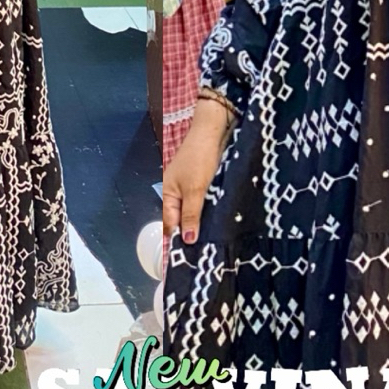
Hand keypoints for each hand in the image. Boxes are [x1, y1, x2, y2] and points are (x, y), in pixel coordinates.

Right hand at [162, 97, 230, 245]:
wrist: (213, 131)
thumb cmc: (199, 159)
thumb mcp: (194, 189)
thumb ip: (190, 215)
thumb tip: (186, 241)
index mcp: (168, 193)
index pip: (170, 223)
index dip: (179, 238)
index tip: (191, 257)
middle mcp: (177, 191)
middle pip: (182, 218)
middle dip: (192, 232)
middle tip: (207, 251)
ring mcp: (191, 186)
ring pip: (195, 210)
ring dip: (203, 221)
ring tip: (215, 240)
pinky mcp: (204, 181)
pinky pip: (204, 200)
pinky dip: (210, 209)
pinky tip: (220, 220)